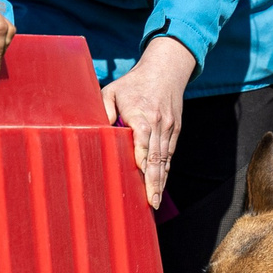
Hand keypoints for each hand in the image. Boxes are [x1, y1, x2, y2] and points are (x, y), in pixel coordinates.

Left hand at [102, 35, 196, 206]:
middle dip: (154, 181)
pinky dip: (165, 170)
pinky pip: (169, 154)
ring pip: (165, 159)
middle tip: (151, 202)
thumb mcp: (112, 91)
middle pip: (156, 156)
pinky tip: (160, 185)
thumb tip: (98, 131)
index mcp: (142, 114)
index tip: (140, 177)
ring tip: (155, 201)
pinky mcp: (174, 131)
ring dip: (160, 181)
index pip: (143, 140)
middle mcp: (158, 123)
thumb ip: (103, 110)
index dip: (142, 159)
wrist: (165, 70)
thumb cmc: (133, 83)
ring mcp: (168, 128)